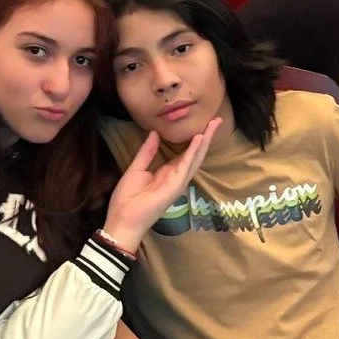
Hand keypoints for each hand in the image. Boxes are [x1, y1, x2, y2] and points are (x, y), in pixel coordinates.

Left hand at [102, 117, 220, 251]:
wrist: (122, 218)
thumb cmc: (127, 197)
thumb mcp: (136, 168)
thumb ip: (147, 151)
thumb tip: (155, 132)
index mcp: (167, 172)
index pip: (185, 152)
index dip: (194, 139)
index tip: (202, 123)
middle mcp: (176, 176)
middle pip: (195, 154)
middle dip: (206, 137)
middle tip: (216, 120)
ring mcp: (177, 182)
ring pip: (195, 159)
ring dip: (204, 142)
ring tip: (213, 124)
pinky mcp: (174, 186)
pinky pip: (186, 167)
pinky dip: (193, 152)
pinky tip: (199, 139)